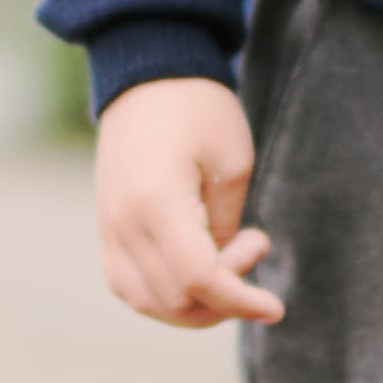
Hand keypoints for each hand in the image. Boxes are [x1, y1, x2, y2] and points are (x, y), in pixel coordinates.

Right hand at [89, 76, 281, 327]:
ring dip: (197, 302)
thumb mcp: (234, 163)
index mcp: (157, 202)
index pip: (199, 279)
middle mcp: (123, 223)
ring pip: (149, 302)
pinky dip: (166, 295)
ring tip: (227, 256)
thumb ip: (225, 228)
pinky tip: (198, 267)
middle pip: (176, 299)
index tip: (276, 307)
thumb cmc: (199, 110)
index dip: (241, 302)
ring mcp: (108, 229)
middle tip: (253, 243)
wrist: (147, 76)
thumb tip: (221, 276)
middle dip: (225, 294)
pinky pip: (130, 286)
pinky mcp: (106, 230)